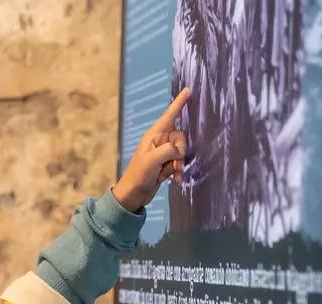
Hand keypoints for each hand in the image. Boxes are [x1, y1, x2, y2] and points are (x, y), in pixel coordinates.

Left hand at [112, 88, 189, 212]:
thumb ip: (168, 150)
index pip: (169, 115)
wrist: (134, 195)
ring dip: (179, 165)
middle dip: (181, 152)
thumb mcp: (152, 160)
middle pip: (180, 137)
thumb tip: (179, 150)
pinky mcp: (166, 164)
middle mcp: (160, 141)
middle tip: (174, 164)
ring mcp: (163, 153)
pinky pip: (179, 163)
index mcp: (154, 135)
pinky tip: (175, 181)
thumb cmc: (138, 175)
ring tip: (173, 175)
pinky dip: (179, 172)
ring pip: (181, 152)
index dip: (179, 103)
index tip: (188, 90)